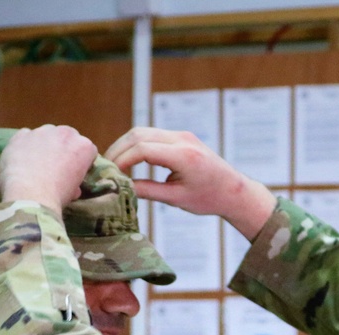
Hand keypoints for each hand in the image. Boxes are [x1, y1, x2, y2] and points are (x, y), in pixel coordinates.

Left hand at [0, 125, 97, 213]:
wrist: (30, 196)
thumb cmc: (57, 196)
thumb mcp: (74, 192)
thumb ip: (75, 181)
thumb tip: (72, 187)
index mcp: (83, 147)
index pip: (88, 149)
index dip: (81, 161)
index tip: (75, 171)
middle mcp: (65, 133)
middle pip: (67, 136)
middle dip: (63, 148)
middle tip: (56, 165)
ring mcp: (41, 132)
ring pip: (46, 134)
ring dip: (44, 144)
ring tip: (36, 163)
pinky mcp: (21, 135)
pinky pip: (26, 136)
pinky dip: (25, 145)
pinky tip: (22, 160)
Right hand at [105, 127, 275, 240]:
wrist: (233, 190)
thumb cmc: (208, 198)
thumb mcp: (177, 199)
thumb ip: (148, 191)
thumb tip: (123, 187)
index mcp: (183, 156)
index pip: (142, 149)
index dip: (122, 160)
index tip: (111, 174)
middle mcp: (182, 140)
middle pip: (139, 134)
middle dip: (119, 149)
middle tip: (106, 167)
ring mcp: (182, 135)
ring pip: (143, 131)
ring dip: (126, 145)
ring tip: (114, 164)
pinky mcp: (181, 137)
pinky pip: (152, 135)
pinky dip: (137, 144)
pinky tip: (129, 160)